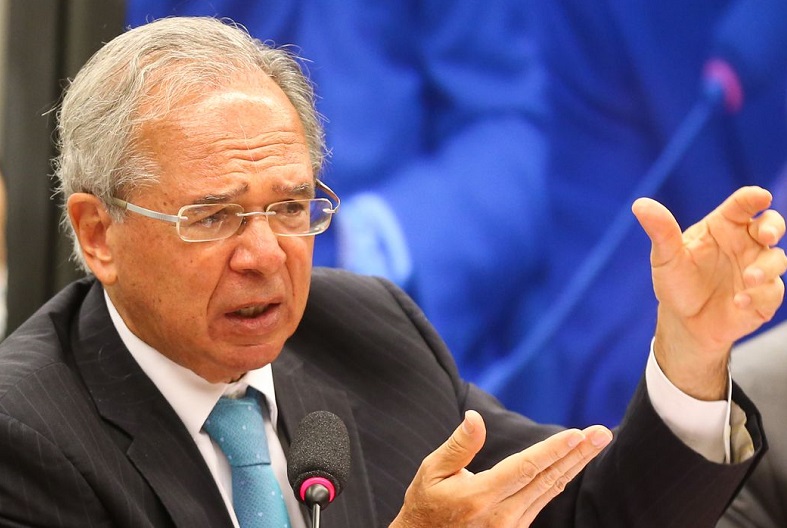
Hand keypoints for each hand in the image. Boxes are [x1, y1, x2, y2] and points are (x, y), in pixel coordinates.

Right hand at [390, 410, 611, 526]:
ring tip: (595, 443)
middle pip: (547, 479)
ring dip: (574, 465)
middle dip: (578, 454)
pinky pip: (542, 500)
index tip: (577, 434)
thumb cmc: (425, 505)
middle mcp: (501, 516)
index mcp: (479, 497)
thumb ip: (458, 446)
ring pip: (549, 490)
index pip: (525, 469)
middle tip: (602, 432)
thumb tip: (476, 418)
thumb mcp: (431, 472)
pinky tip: (571, 464)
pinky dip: (558, 479)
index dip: (553, 450)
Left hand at [633, 186, 786, 399]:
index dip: (753, 197)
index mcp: (724, 227)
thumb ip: (660, 231)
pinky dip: (758, 295)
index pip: (742, 205)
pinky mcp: (765, 296)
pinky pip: (772, 291)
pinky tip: (739, 302)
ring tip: (747, 278)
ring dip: (764, 267)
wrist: (684, 322)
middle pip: (771, 225)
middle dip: (773, 226)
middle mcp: (745, 244)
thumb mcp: (665, 257)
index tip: (760, 197)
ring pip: (776, 259)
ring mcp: (757, 269)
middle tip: (766, 234)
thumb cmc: (677, 283)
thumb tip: (639, 204)